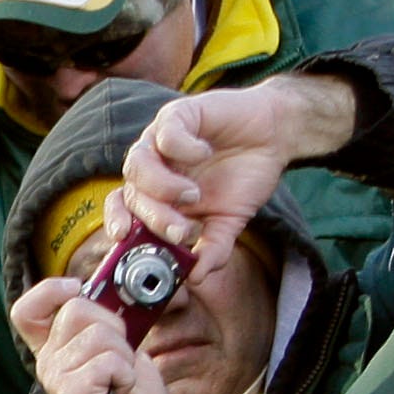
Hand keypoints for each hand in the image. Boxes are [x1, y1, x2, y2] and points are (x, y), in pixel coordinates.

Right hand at [12, 276, 169, 393]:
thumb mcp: (118, 346)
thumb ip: (105, 320)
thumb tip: (110, 292)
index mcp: (54, 348)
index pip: (27, 309)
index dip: (50, 291)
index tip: (76, 289)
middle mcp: (48, 362)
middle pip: (77, 310)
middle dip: (113, 326)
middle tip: (118, 358)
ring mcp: (57, 379)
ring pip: (100, 336)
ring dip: (124, 356)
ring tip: (119, 379)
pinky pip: (108, 361)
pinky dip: (126, 374)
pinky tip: (119, 391)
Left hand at [118, 74, 359, 281]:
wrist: (275, 134)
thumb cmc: (244, 176)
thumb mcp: (229, 220)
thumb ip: (212, 248)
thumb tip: (197, 278)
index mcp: (154, 195)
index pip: (122, 211)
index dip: (118, 224)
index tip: (122, 239)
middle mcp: (150, 169)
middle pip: (132, 194)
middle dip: (154, 217)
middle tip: (181, 230)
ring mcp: (160, 141)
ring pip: (138, 164)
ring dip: (162, 186)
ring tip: (192, 195)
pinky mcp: (177, 115)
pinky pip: (165, 132)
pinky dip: (181, 147)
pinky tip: (204, 152)